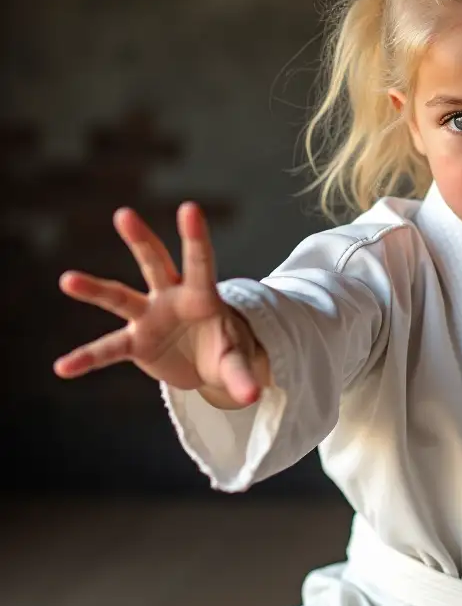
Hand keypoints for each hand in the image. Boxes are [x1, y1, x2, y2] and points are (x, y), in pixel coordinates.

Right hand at [54, 203, 268, 407]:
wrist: (209, 363)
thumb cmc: (227, 350)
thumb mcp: (237, 361)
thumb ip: (243, 376)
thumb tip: (253, 397)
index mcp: (202, 296)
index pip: (200, 263)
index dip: (195, 238)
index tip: (190, 208)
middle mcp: (171, 298)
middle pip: (156, 263)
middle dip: (141, 240)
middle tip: (125, 215)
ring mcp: (149, 317)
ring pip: (120, 298)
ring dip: (95, 290)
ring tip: (67, 280)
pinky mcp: (136, 342)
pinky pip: (108, 350)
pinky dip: (88, 360)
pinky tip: (63, 368)